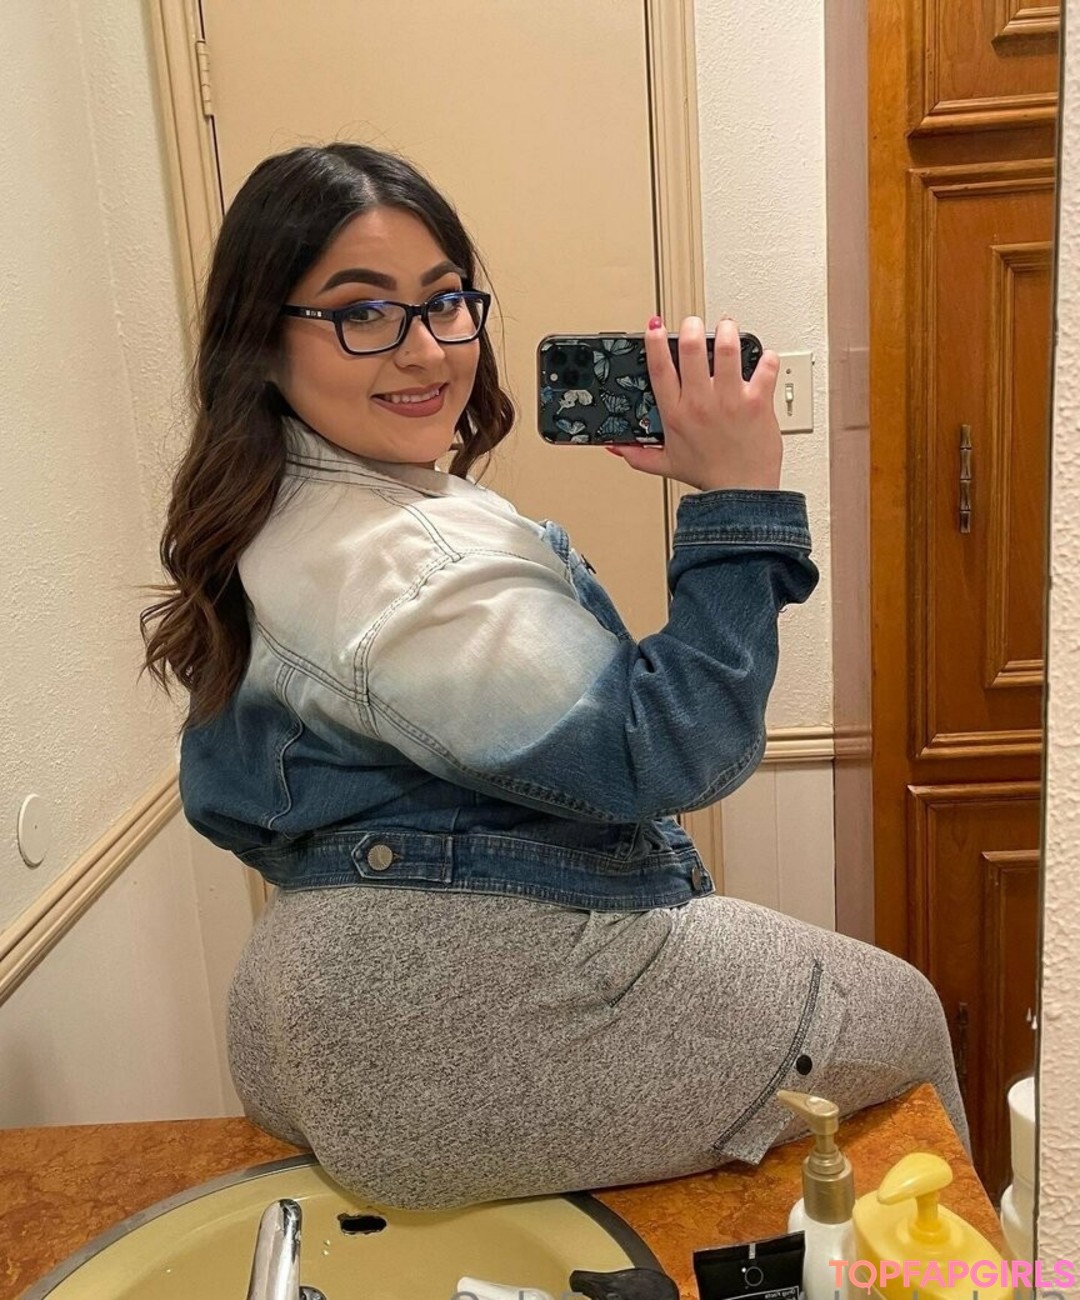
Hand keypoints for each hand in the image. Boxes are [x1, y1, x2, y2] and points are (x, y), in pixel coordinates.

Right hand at [606, 316, 782, 492]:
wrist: (741, 492)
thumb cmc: (709, 476)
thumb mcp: (666, 464)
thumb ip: (637, 454)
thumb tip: (616, 448)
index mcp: (676, 414)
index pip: (659, 369)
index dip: (654, 342)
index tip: (655, 325)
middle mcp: (701, 403)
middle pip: (691, 350)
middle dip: (691, 327)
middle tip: (695, 324)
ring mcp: (730, 400)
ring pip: (727, 350)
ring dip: (727, 331)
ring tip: (727, 327)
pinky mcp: (757, 402)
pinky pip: (765, 367)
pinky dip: (767, 357)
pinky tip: (763, 357)